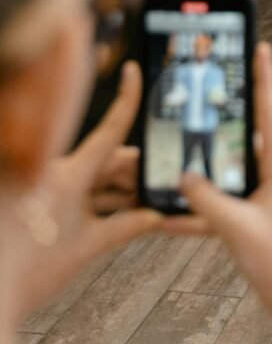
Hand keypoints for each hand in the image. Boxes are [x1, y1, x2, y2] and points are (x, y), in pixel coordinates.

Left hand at [14, 62, 161, 319]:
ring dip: (125, 190)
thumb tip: (158, 217)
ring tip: (155, 202)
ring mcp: (53, 190)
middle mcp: (60, 175)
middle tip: (169, 180)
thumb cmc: (30, 271)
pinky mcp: (49, 206)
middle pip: (110, 160)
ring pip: (99, 179)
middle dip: (140, 170)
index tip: (134, 71)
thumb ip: (125, 227)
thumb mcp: (87, 247)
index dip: (126, 99)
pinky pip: (86, 196)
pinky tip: (130, 214)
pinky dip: (108, 203)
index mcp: (69, 175)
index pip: (109, 131)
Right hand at [163, 43, 271, 319]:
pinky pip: (225, 190)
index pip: (269, 112)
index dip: (264, 78)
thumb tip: (181, 175)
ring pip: (234, 158)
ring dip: (214, 148)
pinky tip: (176, 200)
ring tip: (190, 127)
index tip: (262, 46)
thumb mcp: (236, 227)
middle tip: (215, 77)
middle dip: (233, 104)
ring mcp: (265, 189)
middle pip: (250, 128)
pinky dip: (204, 191)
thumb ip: (206, 200)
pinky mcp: (253, 208)